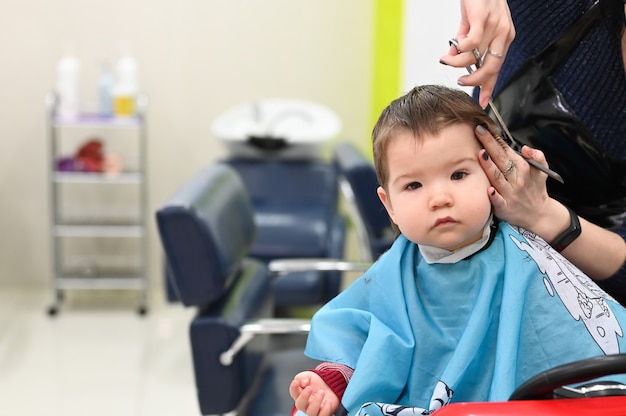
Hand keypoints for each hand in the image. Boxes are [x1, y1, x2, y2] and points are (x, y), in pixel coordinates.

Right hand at [290, 371, 339, 415]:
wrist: (329, 385)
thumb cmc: (316, 382)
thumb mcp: (308, 376)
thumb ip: (302, 377)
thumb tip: (302, 382)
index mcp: (300, 394)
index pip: (293, 393)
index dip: (293, 388)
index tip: (296, 382)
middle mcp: (305, 404)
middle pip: (300, 405)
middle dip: (304, 397)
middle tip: (309, 388)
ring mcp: (314, 410)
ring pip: (311, 413)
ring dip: (316, 402)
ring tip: (322, 392)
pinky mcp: (323, 413)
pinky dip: (326, 410)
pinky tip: (328, 401)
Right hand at [439, 0, 514, 107]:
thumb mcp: (472, 24)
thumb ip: (463, 42)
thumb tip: (450, 57)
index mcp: (503, 38)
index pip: (498, 68)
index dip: (489, 86)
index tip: (482, 102)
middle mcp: (503, 34)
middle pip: (491, 68)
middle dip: (474, 81)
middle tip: (460, 82)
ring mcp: (495, 27)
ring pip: (476, 57)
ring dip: (458, 63)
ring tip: (447, 60)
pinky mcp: (483, 18)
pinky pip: (471, 43)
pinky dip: (459, 50)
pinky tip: (451, 50)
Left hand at [474, 125, 569, 242]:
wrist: (539, 215)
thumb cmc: (535, 189)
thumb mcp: (542, 171)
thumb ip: (537, 156)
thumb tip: (526, 148)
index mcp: (523, 168)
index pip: (507, 151)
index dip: (496, 139)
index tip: (486, 128)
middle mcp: (516, 179)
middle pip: (500, 159)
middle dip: (490, 144)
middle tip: (479, 131)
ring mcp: (509, 193)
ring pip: (497, 177)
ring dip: (489, 166)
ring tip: (480, 153)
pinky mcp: (504, 207)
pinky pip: (498, 201)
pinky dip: (493, 196)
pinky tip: (488, 189)